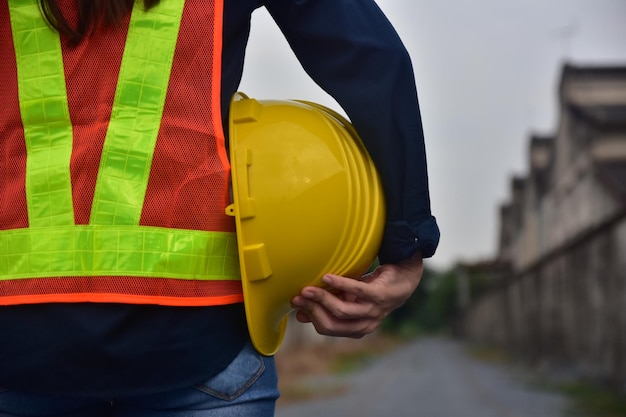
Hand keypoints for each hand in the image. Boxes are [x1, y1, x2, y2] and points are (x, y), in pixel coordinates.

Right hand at [290, 251, 423, 337]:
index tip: (294, 305)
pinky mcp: (380, 295)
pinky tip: (327, 277)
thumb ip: (328, 307)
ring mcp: (374, 311)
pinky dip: (340, 284)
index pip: (326, 328)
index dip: (309, 317)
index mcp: (356, 328)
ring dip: (322, 299)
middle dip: (312, 311)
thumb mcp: (348, 299)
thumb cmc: (373, 288)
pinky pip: (357, 291)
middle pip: (332, 324)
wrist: (403, 276)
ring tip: (307, 289)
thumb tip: (300, 314)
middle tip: (297, 297)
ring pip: (342, 311)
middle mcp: (365, 324)